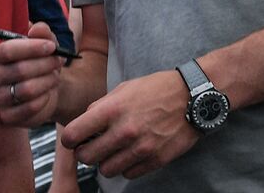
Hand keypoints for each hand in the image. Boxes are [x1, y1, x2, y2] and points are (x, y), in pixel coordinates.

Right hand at [0, 22, 63, 125]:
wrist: (47, 87)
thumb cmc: (43, 61)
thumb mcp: (46, 42)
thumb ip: (42, 32)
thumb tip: (37, 29)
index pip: (7, 50)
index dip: (31, 48)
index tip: (51, 46)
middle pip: (19, 70)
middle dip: (45, 64)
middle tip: (59, 61)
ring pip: (26, 90)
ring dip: (47, 81)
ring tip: (55, 76)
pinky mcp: (8, 116)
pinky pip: (29, 108)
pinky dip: (44, 99)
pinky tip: (49, 92)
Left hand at [63, 69, 198, 180]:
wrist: (193, 97)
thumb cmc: (158, 89)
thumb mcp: (125, 88)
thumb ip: (101, 106)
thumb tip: (84, 122)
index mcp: (112, 110)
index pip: (73, 135)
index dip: (70, 138)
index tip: (74, 138)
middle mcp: (124, 131)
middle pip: (86, 158)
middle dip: (86, 152)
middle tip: (93, 145)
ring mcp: (140, 148)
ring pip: (105, 170)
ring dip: (106, 161)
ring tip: (115, 149)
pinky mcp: (154, 160)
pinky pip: (128, 174)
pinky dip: (126, 166)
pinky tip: (132, 153)